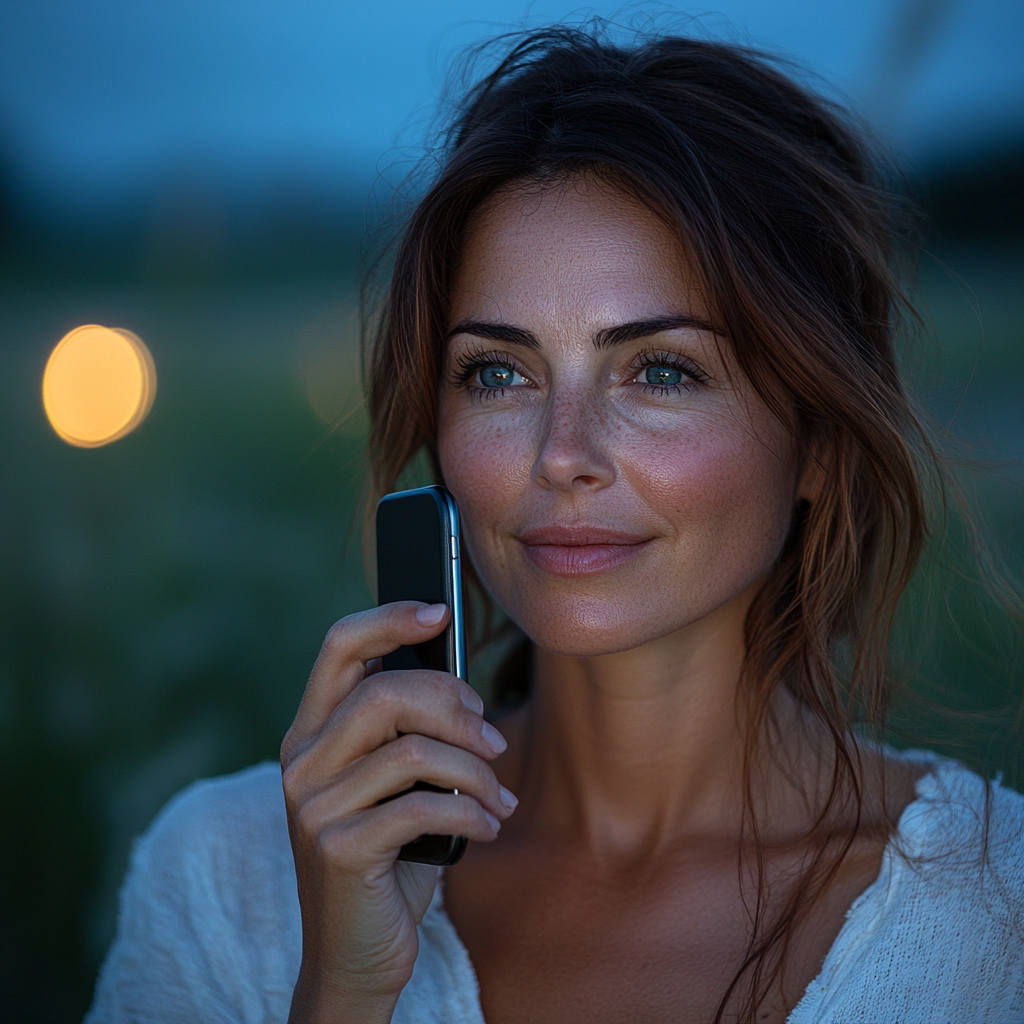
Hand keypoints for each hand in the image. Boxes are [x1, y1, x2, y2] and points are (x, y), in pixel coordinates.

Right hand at [280, 602, 516, 1023]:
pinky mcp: (340, 848)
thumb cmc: (389, 856)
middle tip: (494, 742)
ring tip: (500, 795)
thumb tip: (461, 686)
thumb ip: (407, 733)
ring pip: (414, 748)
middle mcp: (302, 761)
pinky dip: (473, 812)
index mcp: (312, 733)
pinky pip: (425, 804)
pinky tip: (488, 828)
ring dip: (476, 770)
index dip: (390, 618)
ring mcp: (314, 805)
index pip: (339, 646)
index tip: (441, 611)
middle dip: (456, 707)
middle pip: (387, 691)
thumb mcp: (396, 785)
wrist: (357, 954)